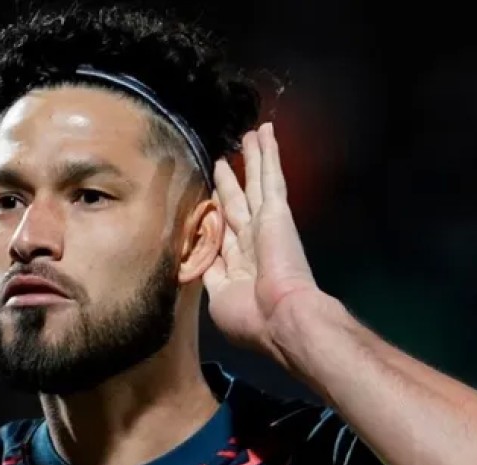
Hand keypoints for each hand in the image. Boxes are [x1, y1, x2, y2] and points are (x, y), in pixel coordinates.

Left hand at [203, 122, 321, 359]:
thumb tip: (195, 258)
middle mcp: (253, 240)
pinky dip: (269, 154)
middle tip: (222, 160)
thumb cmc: (249, 317)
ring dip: (252, 159)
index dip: (215, 214)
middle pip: (238, 202)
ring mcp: (266, 223)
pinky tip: (267, 134)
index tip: (208, 198)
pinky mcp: (276, 212)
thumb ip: (208, 272)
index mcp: (239, 265)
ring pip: (255, 182)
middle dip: (231, 181)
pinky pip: (270, 177)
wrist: (281, 318)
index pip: (223, 231)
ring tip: (249, 136)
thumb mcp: (217, 295)